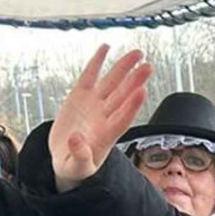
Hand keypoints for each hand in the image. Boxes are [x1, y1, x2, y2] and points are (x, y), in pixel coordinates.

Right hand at [48, 46, 152, 190]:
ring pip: (111, 83)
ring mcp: (94, 105)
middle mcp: (104, 117)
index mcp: (106, 135)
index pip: (123, 118)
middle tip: (148, 66)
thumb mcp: (76, 168)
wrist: (66, 159)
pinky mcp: (80, 97)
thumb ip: (80, 156)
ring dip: (123, 68)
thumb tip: (77, 140)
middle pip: (122, 97)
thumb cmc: (75, 166)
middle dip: (135, 81)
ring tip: (137, 53)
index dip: (132, 106)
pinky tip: (106, 47)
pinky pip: (90, 76)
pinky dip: (97, 62)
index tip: (143, 92)